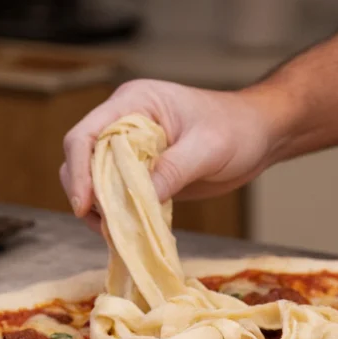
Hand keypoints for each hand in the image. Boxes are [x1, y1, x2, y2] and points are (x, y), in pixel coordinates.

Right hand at [60, 79, 286, 230]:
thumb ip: (174, 169)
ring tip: (117, 234)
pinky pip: (119, 194)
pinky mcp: (144, 172)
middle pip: (82, 160)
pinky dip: (119, 214)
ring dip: (101, 209)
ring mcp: (132, 149)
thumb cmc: (237, 129)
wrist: (259, 136)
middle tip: (104, 227)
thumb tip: (141, 197)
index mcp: (134, 103)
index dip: (78, 170)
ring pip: (96, 181)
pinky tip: (129, 232)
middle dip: (87, 194)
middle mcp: (124, 124)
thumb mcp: (208, 147)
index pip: (86, 134)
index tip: (85, 204)